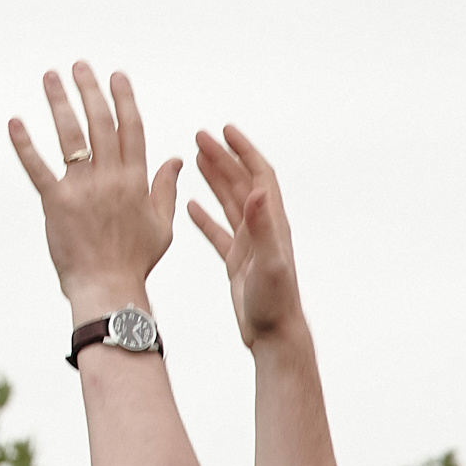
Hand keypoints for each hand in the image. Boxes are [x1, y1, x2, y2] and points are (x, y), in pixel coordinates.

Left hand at [9, 63, 181, 319]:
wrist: (108, 288)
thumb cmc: (135, 260)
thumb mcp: (162, 224)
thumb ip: (166, 188)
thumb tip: (176, 159)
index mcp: (135, 180)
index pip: (131, 128)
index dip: (123, 99)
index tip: (117, 76)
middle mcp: (110, 178)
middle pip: (100, 123)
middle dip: (90, 90)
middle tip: (79, 65)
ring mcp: (82, 189)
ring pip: (71, 136)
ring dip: (60, 103)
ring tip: (50, 77)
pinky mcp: (56, 203)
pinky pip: (38, 168)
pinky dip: (25, 145)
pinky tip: (15, 123)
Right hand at [188, 125, 305, 350]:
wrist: (274, 335)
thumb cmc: (275, 302)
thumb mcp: (268, 262)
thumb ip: (262, 226)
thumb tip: (256, 190)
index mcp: (271, 222)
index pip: (259, 175)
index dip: (244, 151)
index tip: (225, 130)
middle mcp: (261, 228)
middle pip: (241, 182)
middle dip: (222, 157)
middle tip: (199, 136)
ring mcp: (249, 244)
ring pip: (229, 202)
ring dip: (214, 178)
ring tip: (194, 158)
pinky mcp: (237, 261)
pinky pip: (218, 231)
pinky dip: (205, 216)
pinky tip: (191, 206)